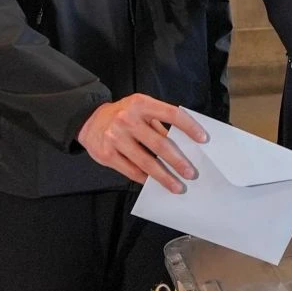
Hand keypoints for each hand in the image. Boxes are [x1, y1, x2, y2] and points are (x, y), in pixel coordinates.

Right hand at [76, 94, 207, 191]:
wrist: (88, 120)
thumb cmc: (124, 115)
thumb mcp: (141, 109)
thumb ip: (159, 123)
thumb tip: (184, 144)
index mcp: (141, 104)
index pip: (171, 114)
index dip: (189, 126)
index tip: (203, 139)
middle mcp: (127, 119)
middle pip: (160, 144)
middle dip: (178, 161)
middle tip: (191, 173)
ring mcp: (116, 137)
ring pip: (146, 162)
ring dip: (164, 177)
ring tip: (177, 186)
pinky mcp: (107, 154)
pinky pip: (131, 170)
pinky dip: (145, 179)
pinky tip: (155, 184)